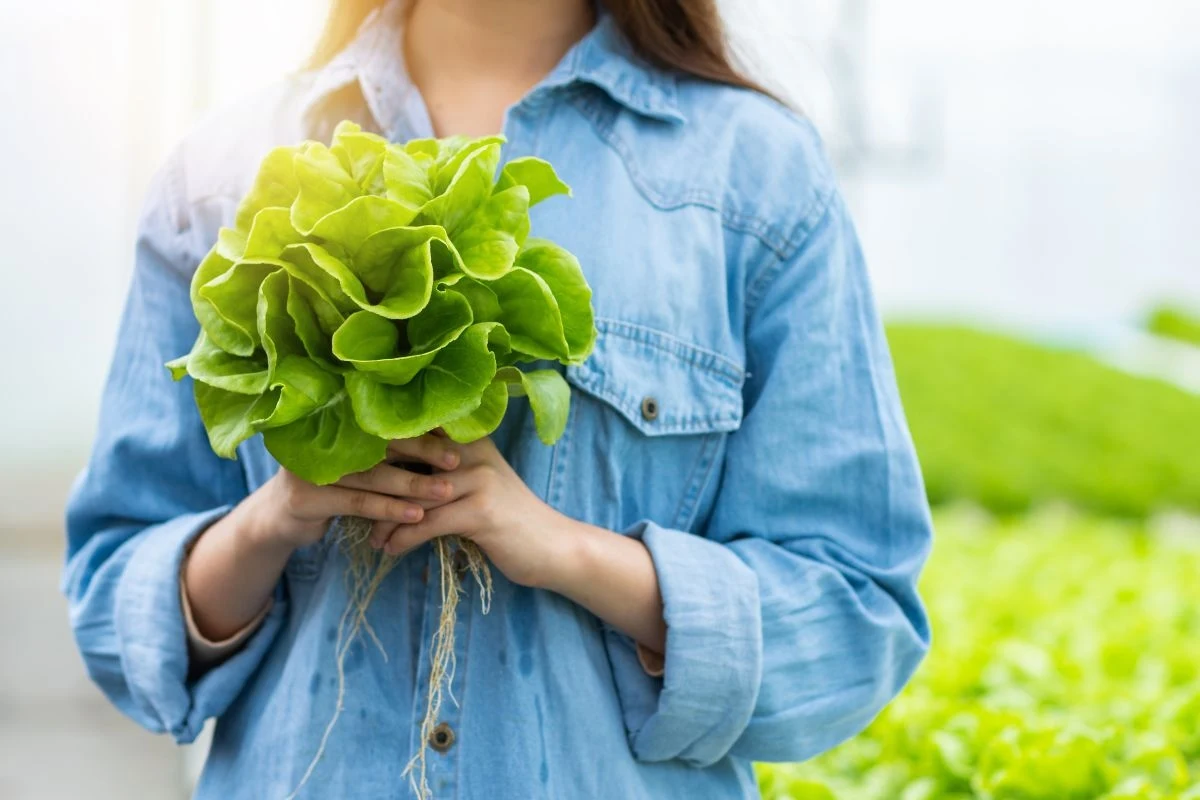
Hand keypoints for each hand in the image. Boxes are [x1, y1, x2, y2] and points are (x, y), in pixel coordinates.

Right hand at [246, 433, 462, 550]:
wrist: (278, 519)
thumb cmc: (331, 486)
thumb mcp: (355, 464)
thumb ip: (384, 450)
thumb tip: (441, 436)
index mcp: (336, 423)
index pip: (383, 419)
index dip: (418, 425)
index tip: (452, 432)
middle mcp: (321, 439)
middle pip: (380, 443)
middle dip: (422, 450)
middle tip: (455, 459)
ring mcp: (310, 467)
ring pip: (374, 476)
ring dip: (413, 484)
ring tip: (445, 491)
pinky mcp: (307, 498)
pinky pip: (359, 503)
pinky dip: (390, 509)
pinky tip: (416, 515)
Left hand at [368, 435, 570, 588]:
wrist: (553, 546)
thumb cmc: (510, 519)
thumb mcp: (480, 484)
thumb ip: (447, 470)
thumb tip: (398, 471)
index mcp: (471, 439)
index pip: (418, 430)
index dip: (383, 443)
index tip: (352, 462)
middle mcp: (473, 452)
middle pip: (409, 456)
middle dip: (375, 479)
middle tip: (348, 498)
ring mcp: (478, 480)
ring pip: (414, 496)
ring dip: (385, 520)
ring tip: (368, 536)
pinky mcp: (480, 512)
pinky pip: (427, 523)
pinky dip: (403, 539)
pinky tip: (389, 550)